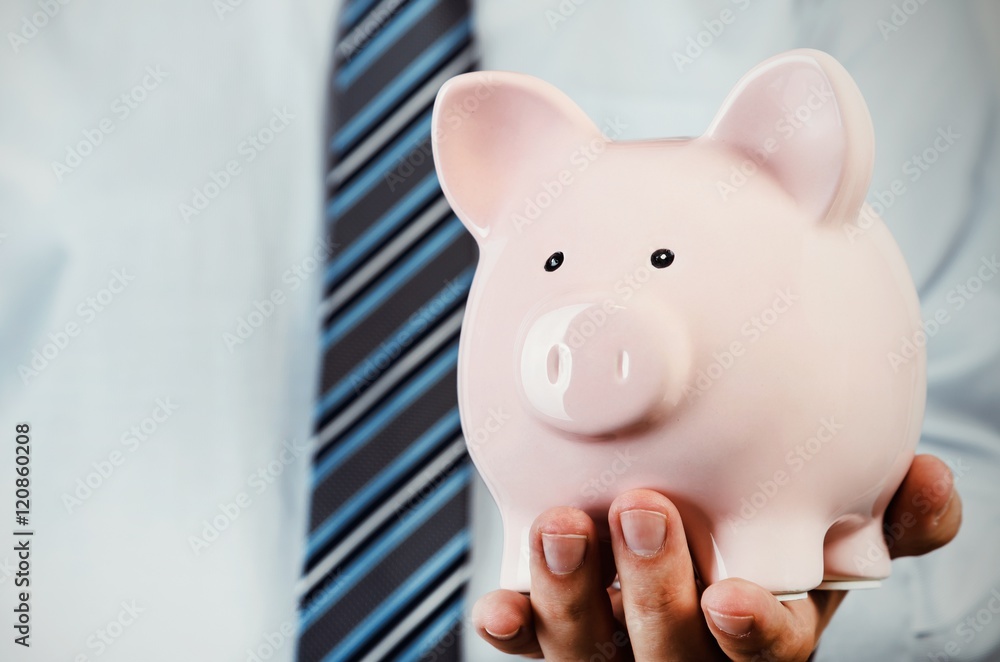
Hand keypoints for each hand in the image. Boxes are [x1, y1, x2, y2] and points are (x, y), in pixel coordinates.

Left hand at [472, 454, 961, 660]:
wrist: (708, 551)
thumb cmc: (774, 544)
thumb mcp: (837, 534)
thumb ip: (890, 515)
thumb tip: (929, 477)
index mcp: (765, 631)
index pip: (769, 653)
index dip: (755, 634)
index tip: (733, 597)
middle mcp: (691, 651)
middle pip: (672, 650)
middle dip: (654, 592)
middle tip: (640, 514)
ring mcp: (622, 649)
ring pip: (592, 649)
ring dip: (573, 594)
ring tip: (560, 526)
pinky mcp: (564, 636)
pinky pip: (535, 643)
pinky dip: (519, 623)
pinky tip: (498, 605)